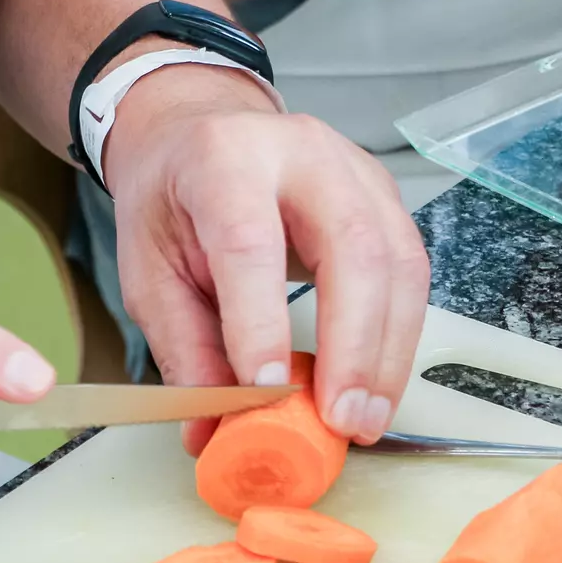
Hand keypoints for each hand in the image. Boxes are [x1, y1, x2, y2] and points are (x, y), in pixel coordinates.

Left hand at [102, 64, 429, 453]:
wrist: (201, 130)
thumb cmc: (173, 199)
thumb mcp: (151, 270)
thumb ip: (183, 348)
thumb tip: (214, 432)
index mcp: (225, 159)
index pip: (251, 243)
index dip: (262, 323)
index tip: (269, 393)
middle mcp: (302, 152)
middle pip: (352, 246)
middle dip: (354, 346)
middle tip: (342, 421)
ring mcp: (355, 168)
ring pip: (397, 261)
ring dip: (388, 352)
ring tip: (366, 419)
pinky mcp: (385, 194)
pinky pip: (410, 268)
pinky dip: (399, 335)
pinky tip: (379, 382)